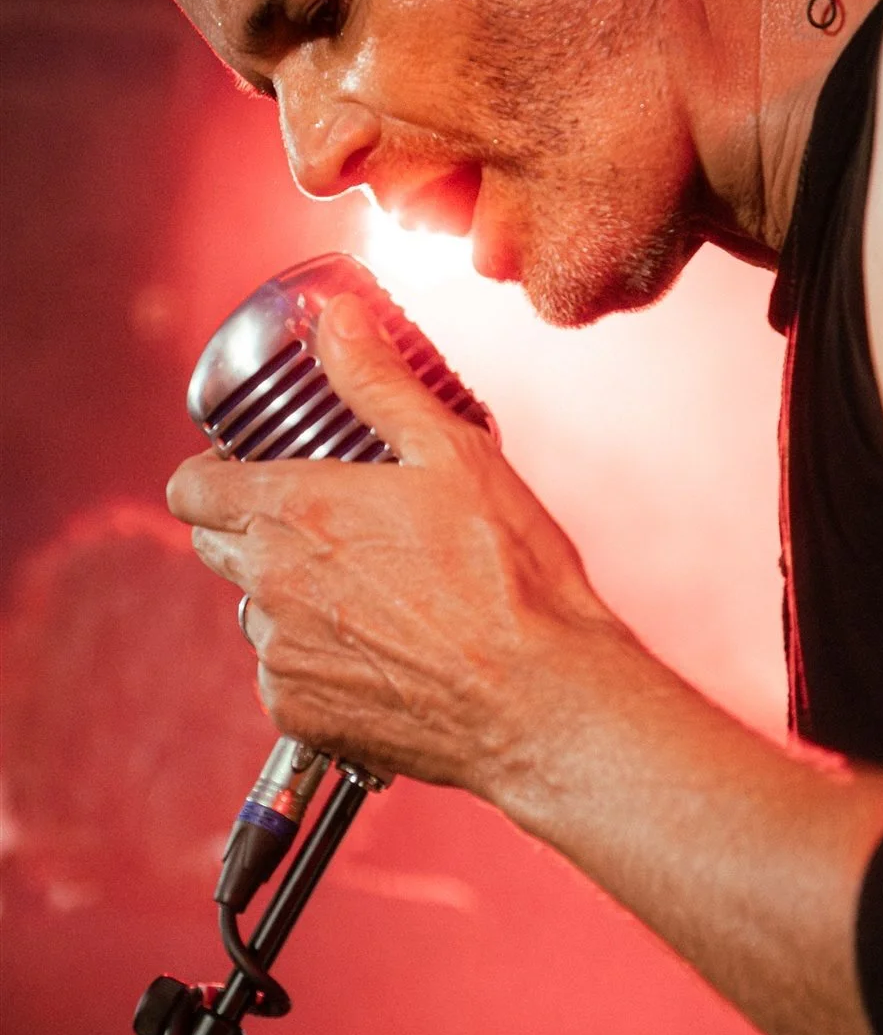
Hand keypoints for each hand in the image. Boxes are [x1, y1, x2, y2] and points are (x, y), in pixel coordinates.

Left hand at [165, 294, 632, 797]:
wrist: (540, 699)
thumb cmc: (510, 577)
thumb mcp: (455, 455)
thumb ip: (380, 384)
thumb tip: (338, 320)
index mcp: (296, 510)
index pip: (190, 488)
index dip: (212, 475)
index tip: (248, 472)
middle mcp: (271, 585)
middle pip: (216, 547)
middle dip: (257, 529)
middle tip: (330, 523)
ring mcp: (282, 656)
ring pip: (259, 612)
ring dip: (296, 598)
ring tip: (378, 594)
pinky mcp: (301, 714)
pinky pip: (288, 675)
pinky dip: (321, 662)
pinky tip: (387, 652)